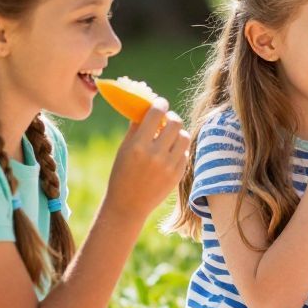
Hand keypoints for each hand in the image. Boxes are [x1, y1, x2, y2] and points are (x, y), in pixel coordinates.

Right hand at [108, 101, 190, 218]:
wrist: (128, 204)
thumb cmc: (122, 174)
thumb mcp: (124, 149)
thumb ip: (136, 128)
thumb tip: (145, 108)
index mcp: (138, 145)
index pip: (156, 114)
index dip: (160, 104)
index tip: (160, 103)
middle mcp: (156, 154)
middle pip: (175, 123)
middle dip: (171, 117)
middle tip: (167, 119)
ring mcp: (169, 165)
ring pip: (184, 136)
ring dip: (178, 132)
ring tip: (170, 135)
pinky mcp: (178, 174)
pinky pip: (185, 153)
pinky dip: (179, 149)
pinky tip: (170, 152)